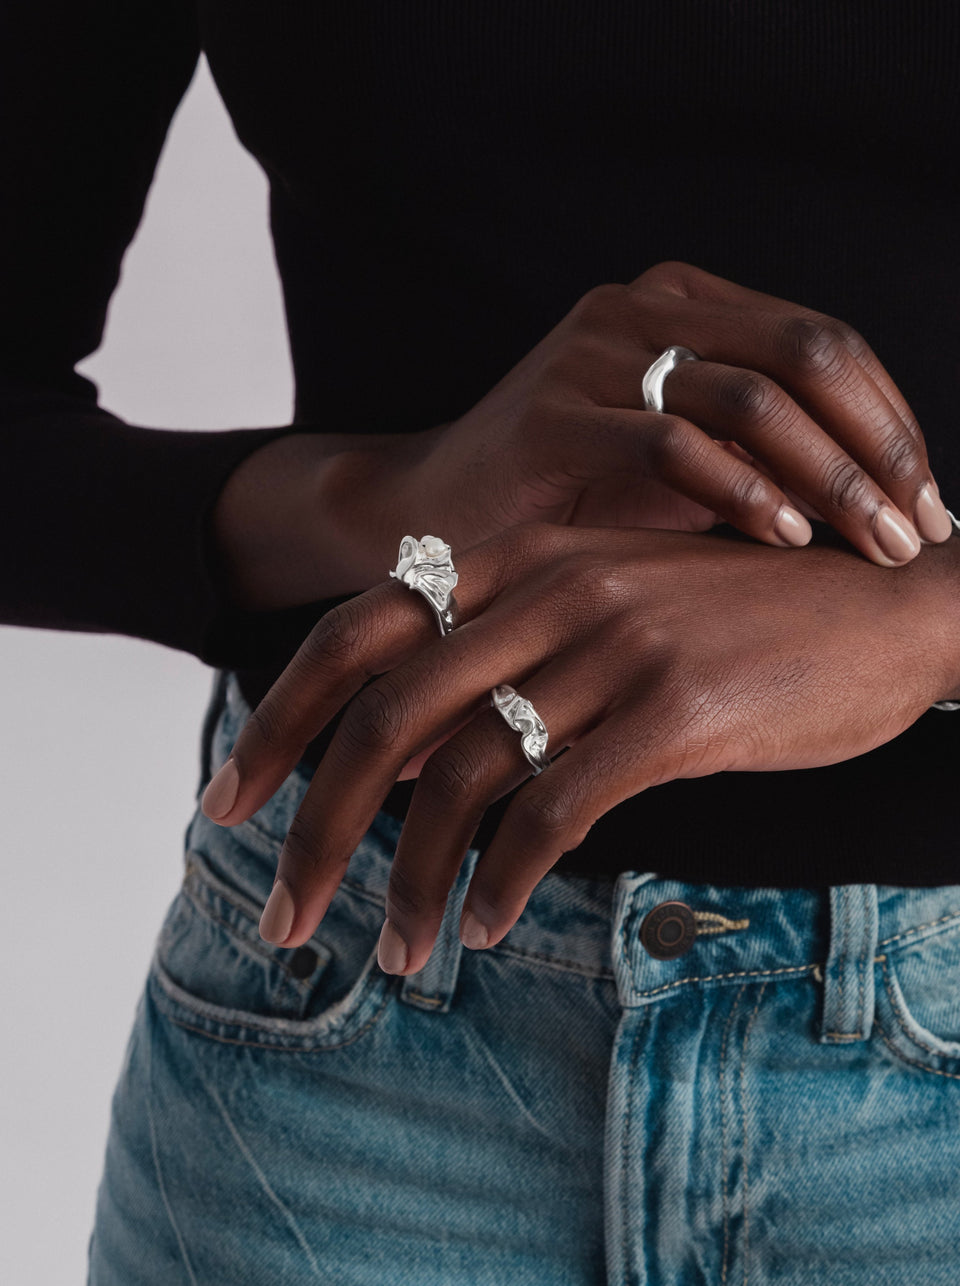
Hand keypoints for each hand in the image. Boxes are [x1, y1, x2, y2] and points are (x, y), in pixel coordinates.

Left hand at [201, 523, 959, 969]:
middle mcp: (552, 588)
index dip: (279, 716)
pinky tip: (489, 927)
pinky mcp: (676, 711)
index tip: (232, 798)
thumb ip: (504, 669)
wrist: (887, 603)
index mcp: (521, 558)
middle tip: (284, 912)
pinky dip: (503, 882)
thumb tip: (401, 762)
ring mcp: (613, 644)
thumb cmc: (740, 617)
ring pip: (461, 777)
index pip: (356, 632)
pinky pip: (555, 812)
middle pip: (385, 715)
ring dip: (408, 880)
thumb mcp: (607, 614)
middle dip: (316, 825)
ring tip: (394, 953)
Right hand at [213, 262, 952, 611]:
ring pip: (754, 395)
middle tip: (917, 529)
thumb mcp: (684, 467)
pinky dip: (743, 492)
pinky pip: (675, 441)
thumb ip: (765, 456)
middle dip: (879, 448)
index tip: (928, 505)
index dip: (890, 422)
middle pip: (808, 353)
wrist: (434, 512)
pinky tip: (783, 538)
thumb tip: (884, 496)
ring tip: (870, 542)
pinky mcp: (553, 410)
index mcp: (685, 302)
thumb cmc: (567, 498)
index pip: (824, 341)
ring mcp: (594, 350)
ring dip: (830, 476)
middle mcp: (644, 305)